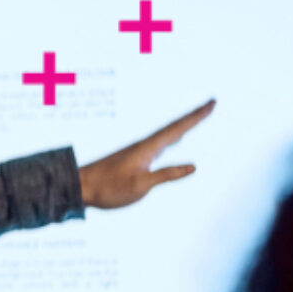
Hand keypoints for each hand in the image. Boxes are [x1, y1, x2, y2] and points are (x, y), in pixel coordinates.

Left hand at [79, 99, 214, 208]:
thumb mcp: (141, 186)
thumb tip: (193, 166)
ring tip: (198, 118)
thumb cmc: (108, 188)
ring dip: (184, 125)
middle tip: (211, 104)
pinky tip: (174, 140)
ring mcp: (138, 151)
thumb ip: (166, 175)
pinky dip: (172, 137)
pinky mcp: (133, 158)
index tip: (212, 104)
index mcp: (147, 148)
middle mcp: (144, 145)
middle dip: (194, 116)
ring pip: (167, 134)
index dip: (196, 117)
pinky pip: (160, 143)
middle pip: (175, 127)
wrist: (80, 187)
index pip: (178, 129)